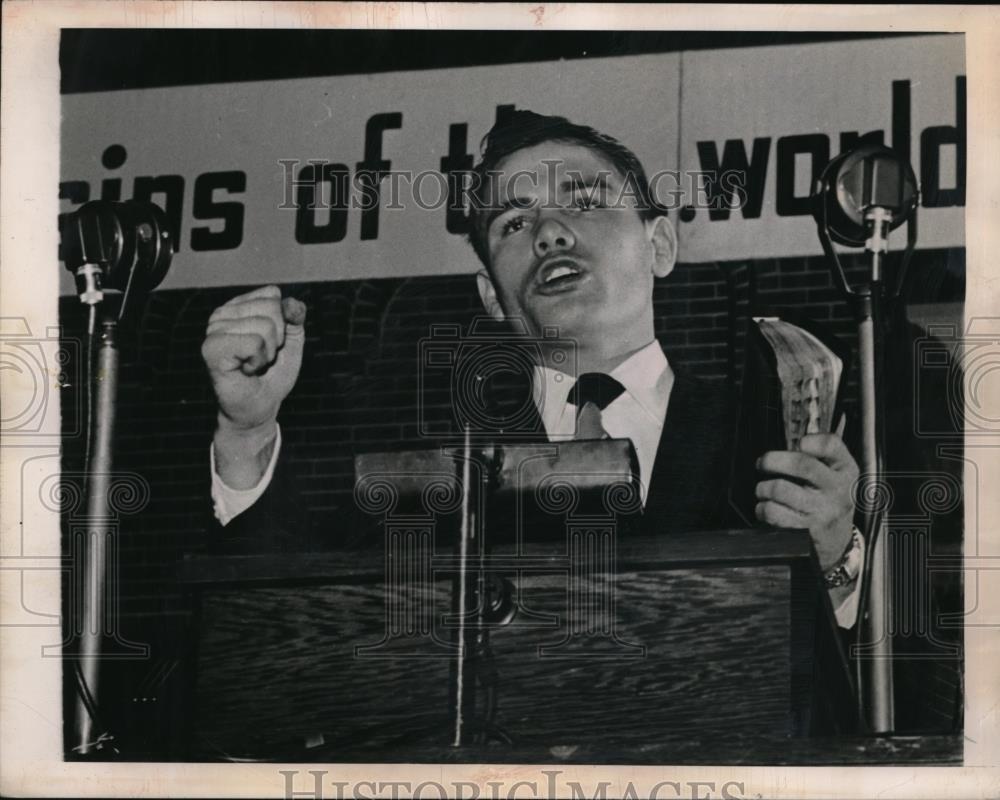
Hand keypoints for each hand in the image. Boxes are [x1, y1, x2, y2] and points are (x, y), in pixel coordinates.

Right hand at [201, 285, 306, 431]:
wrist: (258, 408)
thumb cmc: (272, 375)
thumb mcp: (291, 343)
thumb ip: (295, 319)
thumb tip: (293, 304)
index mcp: (238, 306)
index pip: (272, 295)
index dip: (283, 323)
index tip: (270, 344)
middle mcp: (222, 314)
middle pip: (271, 309)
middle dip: (277, 340)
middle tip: (261, 358)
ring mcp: (213, 330)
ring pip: (265, 326)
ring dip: (267, 353)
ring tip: (253, 365)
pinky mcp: (211, 348)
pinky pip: (254, 343)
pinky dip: (257, 361)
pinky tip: (245, 370)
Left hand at [754, 433, 858, 571]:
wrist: (838, 540)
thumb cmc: (829, 499)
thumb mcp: (835, 475)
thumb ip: (817, 456)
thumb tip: (788, 441)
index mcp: (845, 469)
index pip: (832, 445)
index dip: (810, 440)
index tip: (798, 443)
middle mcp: (838, 488)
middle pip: (801, 464)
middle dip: (772, 460)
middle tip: (762, 463)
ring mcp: (823, 509)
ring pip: (781, 489)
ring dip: (763, 488)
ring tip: (762, 489)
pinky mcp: (808, 528)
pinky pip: (775, 513)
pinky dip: (762, 509)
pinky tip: (765, 507)